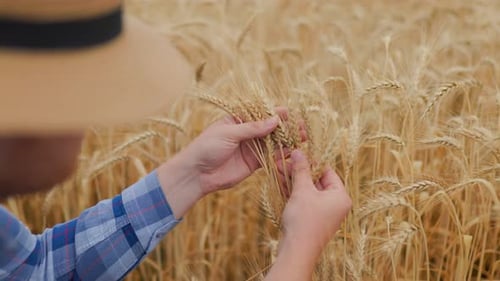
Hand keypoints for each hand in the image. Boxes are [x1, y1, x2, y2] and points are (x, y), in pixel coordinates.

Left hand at [181, 108, 295, 194]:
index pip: (261, 113)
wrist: (197, 173)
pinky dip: (281, 156)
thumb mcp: (229, 133)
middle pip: (271, 128)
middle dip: (286, 128)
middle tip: (302, 128)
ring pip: (273, 142)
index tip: (291, 114)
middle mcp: (247, 133)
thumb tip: (274, 120)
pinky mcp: (253, 163)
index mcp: (239, 120)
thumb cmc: (207, 147)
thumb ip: (252, 128)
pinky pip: (270, 157)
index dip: (276, 113)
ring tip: (302, 139)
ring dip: (287, 141)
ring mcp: (251, 148)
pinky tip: (292, 153)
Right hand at [280, 150, 351, 256]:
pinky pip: (304, 200)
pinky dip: (293, 192)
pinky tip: (279, 182)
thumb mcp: (302, 190)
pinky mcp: (312, 219)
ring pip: (308, 190)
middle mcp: (336, 204)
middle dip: (298, 170)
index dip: (311, 161)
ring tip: (277, 168)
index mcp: (341, 196)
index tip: (296, 153)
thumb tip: (299, 151)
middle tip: (282, 161)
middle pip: (316, 180)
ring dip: (293, 180)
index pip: (328, 171)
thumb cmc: (304, 221)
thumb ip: (301, 169)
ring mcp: (324, 212)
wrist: (296, 251)